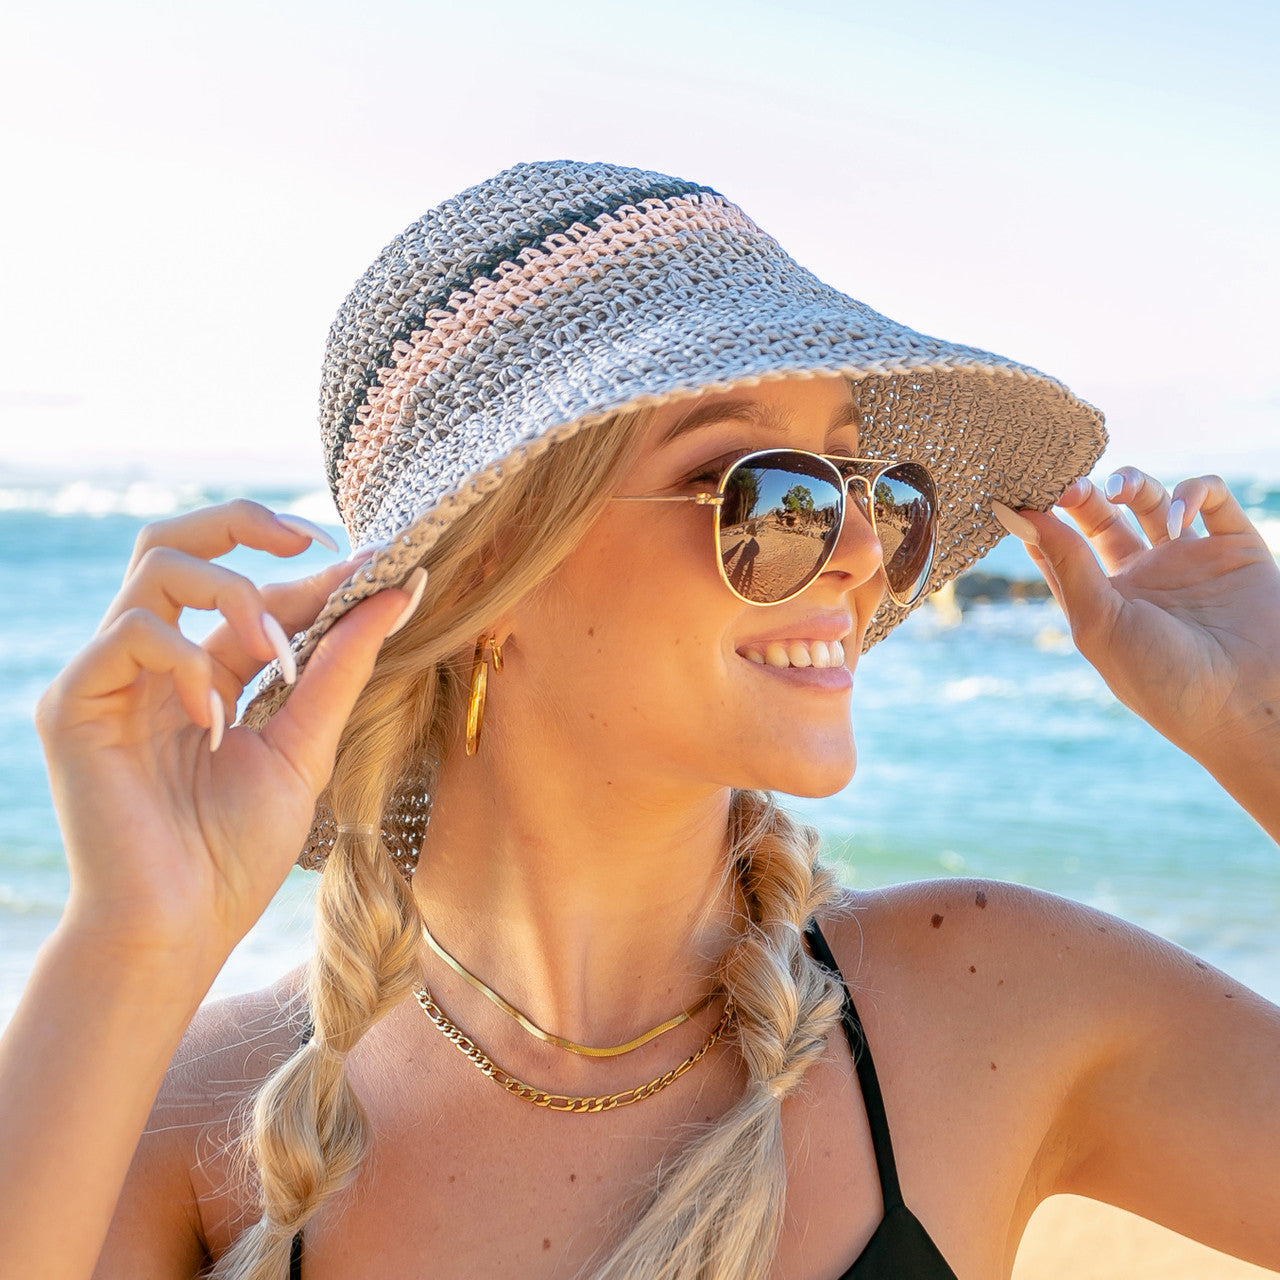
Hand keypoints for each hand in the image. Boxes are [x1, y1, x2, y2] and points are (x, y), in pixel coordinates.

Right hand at [34, 499, 407, 978]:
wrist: (178, 928)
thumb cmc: (236, 852)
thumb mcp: (304, 747)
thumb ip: (340, 669)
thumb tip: (397, 593)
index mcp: (206, 674)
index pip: (252, 594)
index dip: (311, 574)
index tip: (376, 566)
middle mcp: (155, 664)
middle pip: (178, 542)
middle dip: (246, 524)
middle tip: (316, 541)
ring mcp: (111, 677)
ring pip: (157, 567)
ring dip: (235, 595)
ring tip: (279, 655)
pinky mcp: (76, 702)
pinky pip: (130, 634)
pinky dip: (186, 661)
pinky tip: (216, 719)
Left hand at [999, 470, 1279, 772]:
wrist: (1246, 705)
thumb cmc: (1162, 679)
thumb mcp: (1100, 624)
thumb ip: (1068, 565)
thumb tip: (1023, 514)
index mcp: (1102, 600)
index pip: (1059, 549)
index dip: (1039, 520)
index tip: (1019, 495)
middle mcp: (1142, 577)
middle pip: (1101, 517)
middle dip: (1083, 494)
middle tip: (1070, 484)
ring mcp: (1187, 559)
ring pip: (1151, 498)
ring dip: (1132, 482)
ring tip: (1119, 490)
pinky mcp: (1235, 547)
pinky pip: (1211, 498)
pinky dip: (1192, 492)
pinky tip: (1177, 520)